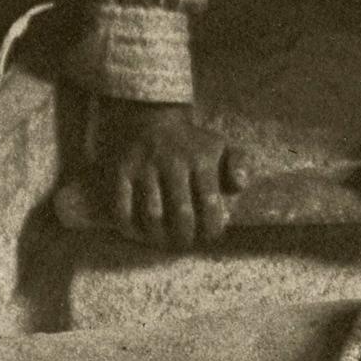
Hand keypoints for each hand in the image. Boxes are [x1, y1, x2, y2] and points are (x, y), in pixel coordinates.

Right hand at [88, 99, 248, 248]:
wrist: (152, 117)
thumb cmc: (191, 142)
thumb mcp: (220, 146)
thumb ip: (237, 165)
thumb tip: (239, 187)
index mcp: (201, 160)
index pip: (209, 203)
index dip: (211, 227)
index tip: (209, 237)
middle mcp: (173, 163)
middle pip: (181, 213)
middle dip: (185, 237)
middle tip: (184, 244)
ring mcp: (145, 168)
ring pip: (151, 214)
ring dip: (158, 236)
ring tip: (162, 242)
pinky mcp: (121, 172)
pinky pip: (121, 207)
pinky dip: (128, 226)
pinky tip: (136, 234)